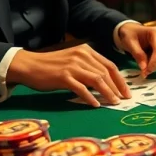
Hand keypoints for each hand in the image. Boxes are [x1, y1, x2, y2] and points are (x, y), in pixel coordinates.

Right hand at [6, 44, 129, 106]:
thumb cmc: (51, 66)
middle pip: (105, 73)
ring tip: (114, 102)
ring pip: (97, 80)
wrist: (29, 65)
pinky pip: (81, 88)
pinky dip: (90, 97)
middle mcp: (81, 56)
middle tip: (124, 99)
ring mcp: (72, 66)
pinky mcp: (63, 76)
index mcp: (86, 51)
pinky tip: (95, 104)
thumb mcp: (73, 61)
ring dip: (108, 93)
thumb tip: (105, 82)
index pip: (109, 65)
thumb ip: (88, 67)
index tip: (126, 91)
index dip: (120, 79)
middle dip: (117, 87)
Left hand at [117, 23, 155, 77]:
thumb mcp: (129, 43)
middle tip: (144, 73)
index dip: (154, 63)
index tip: (145, 72)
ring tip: (145, 69)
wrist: (131, 30)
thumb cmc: (130, 35)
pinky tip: (148, 64)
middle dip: (155, 66)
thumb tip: (144, 68)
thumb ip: (137, 54)